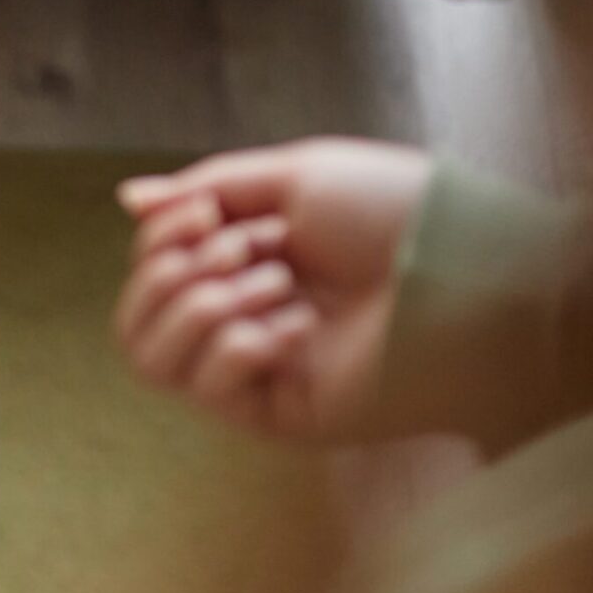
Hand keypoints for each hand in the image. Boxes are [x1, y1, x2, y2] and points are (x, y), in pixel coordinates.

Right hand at [115, 138, 432, 438]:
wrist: (465, 271)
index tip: (206, 216)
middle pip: (137, 319)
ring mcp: (258, 372)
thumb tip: (128, 200)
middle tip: (248, 252)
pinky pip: (208, 390)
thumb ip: (206, 189)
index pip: (152, 267)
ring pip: (154, 361)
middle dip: (176, 272)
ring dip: (200, 309)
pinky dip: (238, 346)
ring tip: (276, 288)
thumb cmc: (397, 216)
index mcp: (245, 263)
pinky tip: (297, 330)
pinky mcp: (279, 416)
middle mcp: (243, 318)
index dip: (161, 239)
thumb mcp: (293, 177)